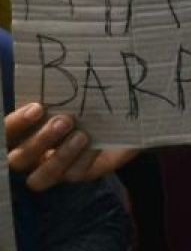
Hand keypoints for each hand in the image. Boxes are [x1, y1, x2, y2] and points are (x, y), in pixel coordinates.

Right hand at [5, 104, 138, 190]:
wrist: (120, 114)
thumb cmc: (88, 98)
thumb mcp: (73, 94)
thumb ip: (58, 93)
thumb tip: (53, 72)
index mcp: (24, 132)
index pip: (6, 134)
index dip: (16, 124)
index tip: (37, 108)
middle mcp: (33, 154)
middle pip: (18, 160)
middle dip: (39, 141)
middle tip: (64, 121)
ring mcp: (54, 168)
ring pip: (39, 178)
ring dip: (59, 157)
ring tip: (81, 135)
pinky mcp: (78, 174)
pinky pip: (74, 175)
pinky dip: (84, 159)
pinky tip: (96, 144)